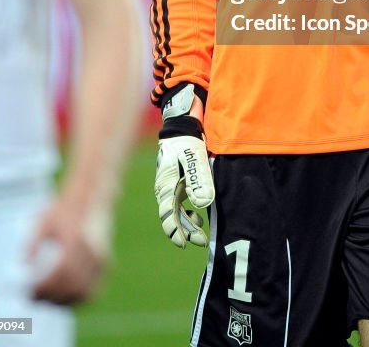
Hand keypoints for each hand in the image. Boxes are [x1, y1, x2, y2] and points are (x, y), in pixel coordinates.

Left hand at [27, 196, 109, 303]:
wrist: (92, 197)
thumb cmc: (65, 209)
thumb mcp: (44, 220)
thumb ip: (32, 243)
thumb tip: (24, 267)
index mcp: (76, 239)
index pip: (62, 272)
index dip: (45, 287)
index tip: (29, 291)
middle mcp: (92, 251)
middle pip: (72, 286)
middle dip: (51, 297)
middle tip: (33, 298)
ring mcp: (102, 258)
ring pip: (84, 292)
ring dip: (64, 300)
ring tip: (47, 299)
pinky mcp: (106, 263)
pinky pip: (93, 289)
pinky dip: (78, 297)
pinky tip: (63, 296)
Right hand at [155, 85, 214, 247]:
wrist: (182, 125)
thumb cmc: (188, 141)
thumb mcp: (195, 158)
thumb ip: (199, 179)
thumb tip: (202, 204)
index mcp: (166, 185)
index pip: (168, 214)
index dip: (175, 231)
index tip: (184, 243)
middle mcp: (165, 189)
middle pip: (172, 216)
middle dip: (185, 231)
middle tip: (201, 242)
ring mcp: (170, 186)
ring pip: (177, 212)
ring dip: (188, 224)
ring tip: (202, 233)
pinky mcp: (177, 182)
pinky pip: (181, 203)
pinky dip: (189, 212)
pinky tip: (199, 215)